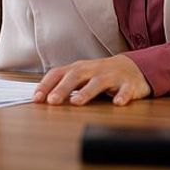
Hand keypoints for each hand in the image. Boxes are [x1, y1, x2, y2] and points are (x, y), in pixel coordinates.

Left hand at [33, 54, 151, 105]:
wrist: (133, 67)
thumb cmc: (101, 74)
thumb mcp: (81, 76)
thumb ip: (64, 85)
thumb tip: (42, 98)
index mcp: (78, 68)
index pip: (58, 74)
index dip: (46, 85)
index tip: (36, 98)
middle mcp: (92, 70)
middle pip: (75, 77)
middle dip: (62, 89)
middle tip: (52, 101)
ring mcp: (111, 76)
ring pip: (98, 83)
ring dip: (87, 92)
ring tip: (77, 102)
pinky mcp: (128, 84)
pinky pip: (125, 90)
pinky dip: (122, 96)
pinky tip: (117, 103)